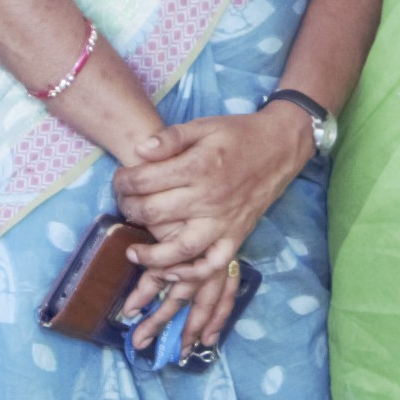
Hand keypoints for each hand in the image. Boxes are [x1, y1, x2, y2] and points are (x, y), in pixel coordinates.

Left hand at [111, 107, 306, 276]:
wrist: (280, 146)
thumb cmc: (238, 134)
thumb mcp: (203, 125)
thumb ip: (170, 137)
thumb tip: (139, 151)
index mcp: (198, 166)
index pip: (145, 180)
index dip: (123, 181)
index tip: (119, 180)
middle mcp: (209, 198)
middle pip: (154, 213)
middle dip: (128, 210)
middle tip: (123, 205)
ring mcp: (223, 221)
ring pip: (181, 249)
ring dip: (152, 256)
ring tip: (132, 253)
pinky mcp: (236, 235)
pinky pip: (212, 264)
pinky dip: (191, 274)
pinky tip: (170, 271)